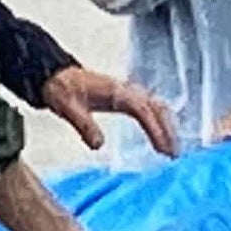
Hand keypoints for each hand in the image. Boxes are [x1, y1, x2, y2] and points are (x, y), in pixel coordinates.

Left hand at [40, 65, 181, 158]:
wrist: (57, 77)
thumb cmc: (62, 90)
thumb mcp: (69, 109)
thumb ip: (84, 126)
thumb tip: (99, 146)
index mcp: (116, 92)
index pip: (143, 110)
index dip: (155, 129)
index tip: (162, 148)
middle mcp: (127, 90)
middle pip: (157, 108)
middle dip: (168, 130)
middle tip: (173, 154)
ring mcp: (129, 92)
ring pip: (157, 107)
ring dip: (167, 126)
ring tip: (172, 149)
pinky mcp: (127, 96)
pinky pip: (150, 107)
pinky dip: (160, 120)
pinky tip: (162, 134)